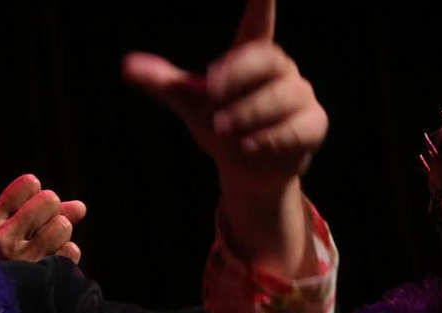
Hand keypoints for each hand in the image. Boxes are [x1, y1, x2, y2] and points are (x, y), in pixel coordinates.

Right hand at [0, 174, 85, 263]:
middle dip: (51, 209)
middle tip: (39, 224)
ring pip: (62, 225)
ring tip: (45, 242)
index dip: (36, 191)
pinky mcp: (44, 276)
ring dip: (61, 232)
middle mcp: (4, 239)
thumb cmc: (0, 256)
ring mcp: (24, 259)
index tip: (31, 201)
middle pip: (50, 201)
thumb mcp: (5, 229)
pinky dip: (68, 253)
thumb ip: (37, 213)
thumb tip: (81, 207)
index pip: (28, 185)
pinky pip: (72, 251)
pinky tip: (53, 259)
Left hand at [122, 0, 325, 194]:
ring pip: (280, 98)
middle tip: (210, 95)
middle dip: (237, 77)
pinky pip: (295, 127)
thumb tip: (127, 66)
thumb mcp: (190, 102)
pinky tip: (248, 145)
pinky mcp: (314, 123)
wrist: (250, 168)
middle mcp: (281, 69)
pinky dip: (269, 137)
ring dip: (248, 114)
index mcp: (252, 53)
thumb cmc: (222, 125)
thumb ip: (163, 82)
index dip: (262, 1)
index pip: (259, 18)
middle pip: (266, 60)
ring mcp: (301, 95)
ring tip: (223, 129)